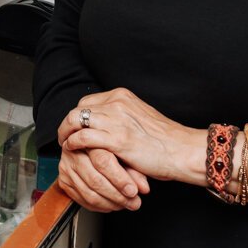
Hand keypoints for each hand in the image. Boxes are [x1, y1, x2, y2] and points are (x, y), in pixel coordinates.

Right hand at [56, 146, 148, 211]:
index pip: (103, 161)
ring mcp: (67, 168)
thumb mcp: (125, 153)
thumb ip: (135, 170)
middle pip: (95, 180)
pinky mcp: (64, 181)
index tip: (133, 190)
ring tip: (126, 204)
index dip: (119, 179)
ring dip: (111, 203)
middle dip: (117, 195)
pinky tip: (112, 204)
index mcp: (89, 139)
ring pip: (89, 193)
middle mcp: (74, 152)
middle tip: (134, 202)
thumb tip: (144, 188)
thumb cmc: (112, 147)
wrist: (90, 145)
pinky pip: (83, 200)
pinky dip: (100, 206)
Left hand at [58, 88, 193, 183]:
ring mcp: (116, 120)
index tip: (73, 127)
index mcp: (122, 96)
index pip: (88, 102)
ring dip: (66, 133)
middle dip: (68, 124)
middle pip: (79, 109)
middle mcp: (117, 103)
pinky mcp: (117, 139)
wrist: (182, 150)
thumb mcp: (139, 118)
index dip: (77, 116)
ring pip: (76, 120)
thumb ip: (120, 117)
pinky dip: (73, 143)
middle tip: (64, 136)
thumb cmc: (165, 140)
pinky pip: (83, 137)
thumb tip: (102, 125)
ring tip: (64, 144)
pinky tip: (73, 149)